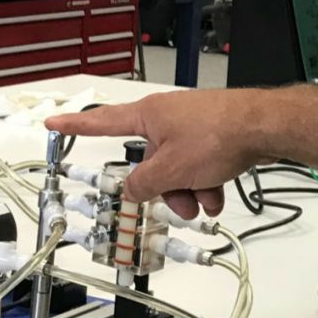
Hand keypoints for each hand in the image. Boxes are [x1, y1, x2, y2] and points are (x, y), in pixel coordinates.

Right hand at [45, 89, 269, 218]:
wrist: (263, 127)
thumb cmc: (218, 135)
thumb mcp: (171, 170)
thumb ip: (144, 184)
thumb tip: (131, 190)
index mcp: (148, 116)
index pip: (102, 121)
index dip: (76, 125)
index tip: (54, 122)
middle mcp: (167, 118)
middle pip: (149, 162)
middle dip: (163, 188)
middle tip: (179, 201)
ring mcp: (191, 127)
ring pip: (176, 170)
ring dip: (188, 192)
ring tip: (206, 200)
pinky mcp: (212, 137)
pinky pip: (197, 168)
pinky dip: (205, 184)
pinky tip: (218, 195)